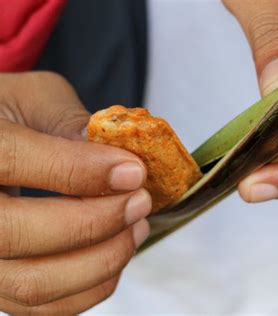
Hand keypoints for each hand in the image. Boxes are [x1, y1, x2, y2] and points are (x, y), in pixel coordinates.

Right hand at [0, 72, 150, 313]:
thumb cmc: (8, 115)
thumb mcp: (32, 98)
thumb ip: (68, 123)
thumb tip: (118, 160)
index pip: (13, 160)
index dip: (80, 170)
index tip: (134, 172)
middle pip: (17, 234)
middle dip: (95, 222)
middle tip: (140, 201)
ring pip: (32, 283)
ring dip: (100, 260)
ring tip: (136, 227)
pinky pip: (42, 307)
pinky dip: (90, 288)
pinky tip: (115, 254)